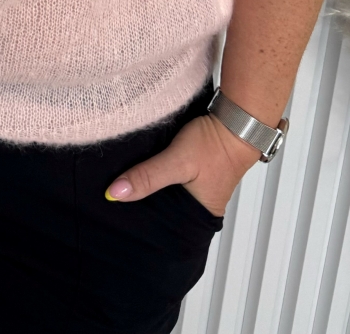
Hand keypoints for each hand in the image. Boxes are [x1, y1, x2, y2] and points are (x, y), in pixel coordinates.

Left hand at [104, 112, 261, 216]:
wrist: (235, 120)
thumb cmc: (213, 145)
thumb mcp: (177, 161)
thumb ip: (148, 176)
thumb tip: (114, 193)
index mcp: (200, 217)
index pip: (163, 228)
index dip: (141, 221)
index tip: (116, 215)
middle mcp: (200, 207)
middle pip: (164, 211)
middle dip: (142, 205)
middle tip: (113, 198)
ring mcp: (198, 189)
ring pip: (167, 194)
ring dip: (150, 189)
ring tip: (122, 185)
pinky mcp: (194, 172)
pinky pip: (171, 179)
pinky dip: (158, 175)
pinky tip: (141, 170)